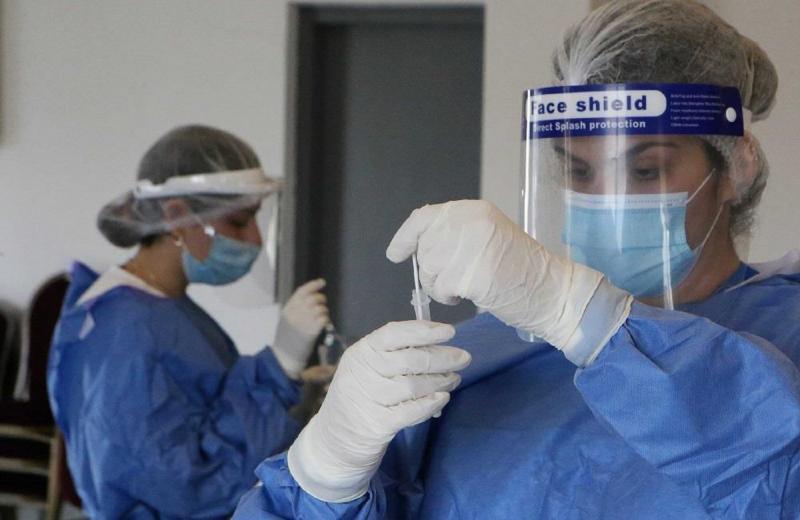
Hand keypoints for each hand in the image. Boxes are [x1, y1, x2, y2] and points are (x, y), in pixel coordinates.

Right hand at [273, 279, 329, 378]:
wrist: (285, 356)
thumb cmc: (286, 339)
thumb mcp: (286, 320)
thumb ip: (296, 308)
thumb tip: (311, 297)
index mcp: (288, 309)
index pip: (302, 291)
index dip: (313, 285)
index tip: (322, 282)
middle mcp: (296, 313)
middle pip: (313, 298)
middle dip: (321, 299)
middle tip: (322, 304)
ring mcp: (304, 321)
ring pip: (320, 308)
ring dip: (324, 311)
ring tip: (321, 317)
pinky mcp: (312, 330)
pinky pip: (324, 318)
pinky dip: (326, 320)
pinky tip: (323, 324)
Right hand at [287, 321, 470, 501]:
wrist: (334, 439)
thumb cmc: (361, 395)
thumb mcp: (368, 368)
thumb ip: (395, 355)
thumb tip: (438, 345)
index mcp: (361, 352)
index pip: (394, 333)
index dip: (424, 330)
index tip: (449, 332)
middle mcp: (362, 372)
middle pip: (410, 360)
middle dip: (442, 358)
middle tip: (463, 358)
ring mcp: (368, 399)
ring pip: (414, 386)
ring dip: (440, 381)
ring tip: (454, 379)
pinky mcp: (377, 424)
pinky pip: (412, 411)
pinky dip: (431, 403)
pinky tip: (443, 398)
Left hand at [386, 200, 622, 353]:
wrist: (552, 290)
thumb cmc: (522, 270)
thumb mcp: (488, 238)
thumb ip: (456, 236)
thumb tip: (420, 247)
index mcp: (474, 211)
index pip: (425, 217)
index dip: (406, 237)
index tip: (395, 254)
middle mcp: (469, 223)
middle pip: (425, 248)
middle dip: (431, 270)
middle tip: (454, 281)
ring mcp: (469, 248)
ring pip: (429, 270)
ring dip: (440, 286)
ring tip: (467, 287)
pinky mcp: (470, 274)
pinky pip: (441, 289)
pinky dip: (449, 298)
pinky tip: (469, 296)